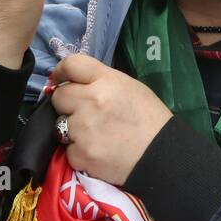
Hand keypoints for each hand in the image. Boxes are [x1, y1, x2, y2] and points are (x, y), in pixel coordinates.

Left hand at [50, 55, 172, 185]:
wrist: (161, 155)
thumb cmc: (149, 118)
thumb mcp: (130, 87)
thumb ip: (101, 82)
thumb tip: (77, 84)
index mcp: (106, 81)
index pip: (71, 64)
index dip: (61, 72)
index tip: (60, 80)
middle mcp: (91, 101)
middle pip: (58, 96)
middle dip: (67, 104)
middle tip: (83, 112)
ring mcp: (84, 129)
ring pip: (60, 125)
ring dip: (73, 130)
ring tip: (95, 135)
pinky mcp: (81, 154)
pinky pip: (68, 150)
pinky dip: (79, 152)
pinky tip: (97, 151)